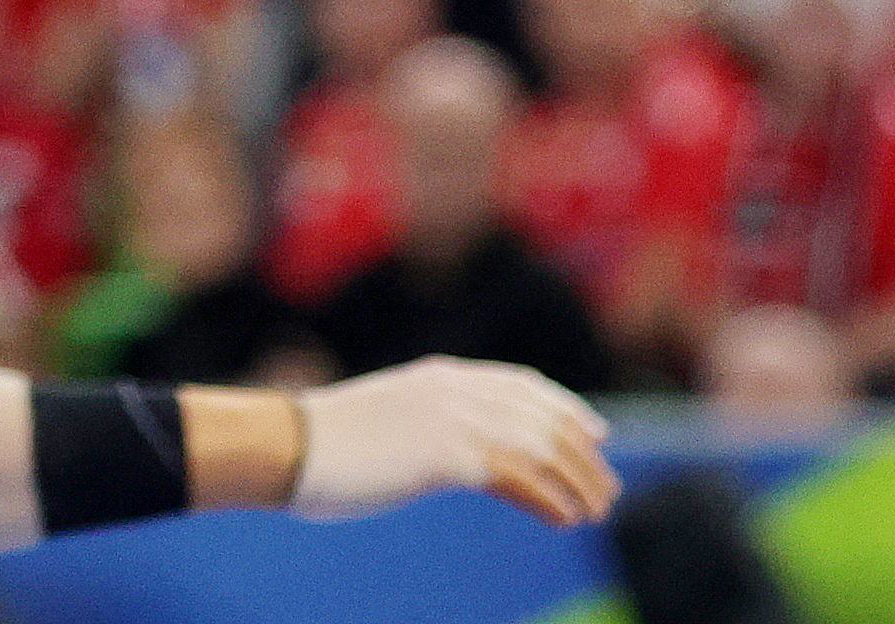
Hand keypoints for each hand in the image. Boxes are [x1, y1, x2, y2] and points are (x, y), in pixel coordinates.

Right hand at [290, 356, 620, 528]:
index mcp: (442, 376)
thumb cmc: (328, 442)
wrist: (288, 446)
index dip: (567, 408)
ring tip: (595, 511)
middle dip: (583, 454)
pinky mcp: (442, 456)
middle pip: (542, 416)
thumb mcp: (392, 420)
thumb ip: (430, 424)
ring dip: (575, 480)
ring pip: (538, 446)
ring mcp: (449, 420)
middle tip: (606, 489)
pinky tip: (562, 519)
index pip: (524, 385)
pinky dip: (546, 498)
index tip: (597, 432)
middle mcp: (454, 390)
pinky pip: (514, 477)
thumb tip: (455, 451)